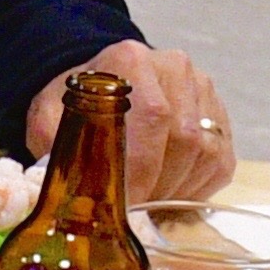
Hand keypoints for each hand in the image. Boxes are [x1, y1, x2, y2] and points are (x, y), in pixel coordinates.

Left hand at [28, 42, 235, 204]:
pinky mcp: (218, 114)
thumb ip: (54, 146)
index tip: (125, 202)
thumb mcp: (50, 118)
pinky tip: (168, 191)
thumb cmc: (74, 107)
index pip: (153, 117)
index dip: (142, 169)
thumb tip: (70, 194)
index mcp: (130, 60)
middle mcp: (174, 67)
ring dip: (176, 188)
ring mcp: (202, 89)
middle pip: (184, 138)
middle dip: (158, 184)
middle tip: (134, 209)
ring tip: (147, 200)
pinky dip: (195, 188)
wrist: (100, 87)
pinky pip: (220, 163)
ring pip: (206, 153)